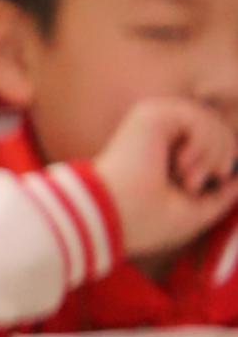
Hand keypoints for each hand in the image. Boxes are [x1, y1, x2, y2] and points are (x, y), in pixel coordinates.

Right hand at [96, 97, 237, 258]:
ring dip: (214, 152)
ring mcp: (152, 120)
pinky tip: (182, 164)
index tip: (218, 179)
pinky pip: (199, 117)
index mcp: (163, 151)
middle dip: (223, 155)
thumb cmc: (146, 221)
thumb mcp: (197, 211)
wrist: (112, 217)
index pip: (212, 139)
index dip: (225, 156)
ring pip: (210, 121)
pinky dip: (203, 143)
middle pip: (217, 127)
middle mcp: (157, 132)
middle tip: (198, 182)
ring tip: (190, 179)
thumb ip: (223, 194)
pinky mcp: (150, 115)